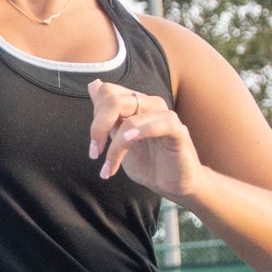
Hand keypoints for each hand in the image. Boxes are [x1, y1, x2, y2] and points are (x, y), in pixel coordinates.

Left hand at [88, 81, 201, 199]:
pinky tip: (131, 142)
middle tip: (95, 154)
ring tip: (109, 167)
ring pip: (131, 117)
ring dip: (115, 146)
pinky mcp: (179, 131)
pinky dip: (142, 131)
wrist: (172, 186)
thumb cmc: (148, 163)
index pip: (107, 92)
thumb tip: (93, 84)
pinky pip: (161, 123)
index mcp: (135, 104)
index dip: (95, 117)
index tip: (95, 146)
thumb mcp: (119, 139)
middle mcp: (150, 104)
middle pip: (114, 100)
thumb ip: (107, 116)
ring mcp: (165, 116)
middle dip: (98, 127)